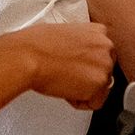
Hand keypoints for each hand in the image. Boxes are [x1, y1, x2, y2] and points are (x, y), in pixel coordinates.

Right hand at [0, 22, 116, 110]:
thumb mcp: (63, 32)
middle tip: (66, 74)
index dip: (86, 63)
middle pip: (104, 70)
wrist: (27, 56)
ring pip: (100, 88)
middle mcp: (106, 47)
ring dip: (82, 89)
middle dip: (86, 76)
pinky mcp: (99, 84)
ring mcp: (105, 66)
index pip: (102, 54)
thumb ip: (78, 43)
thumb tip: (76, 53)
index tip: (74, 65)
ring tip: (62, 80)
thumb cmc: (35, 44)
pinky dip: (78, 102)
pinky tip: (64, 90)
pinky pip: (94, 103)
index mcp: (98, 31)